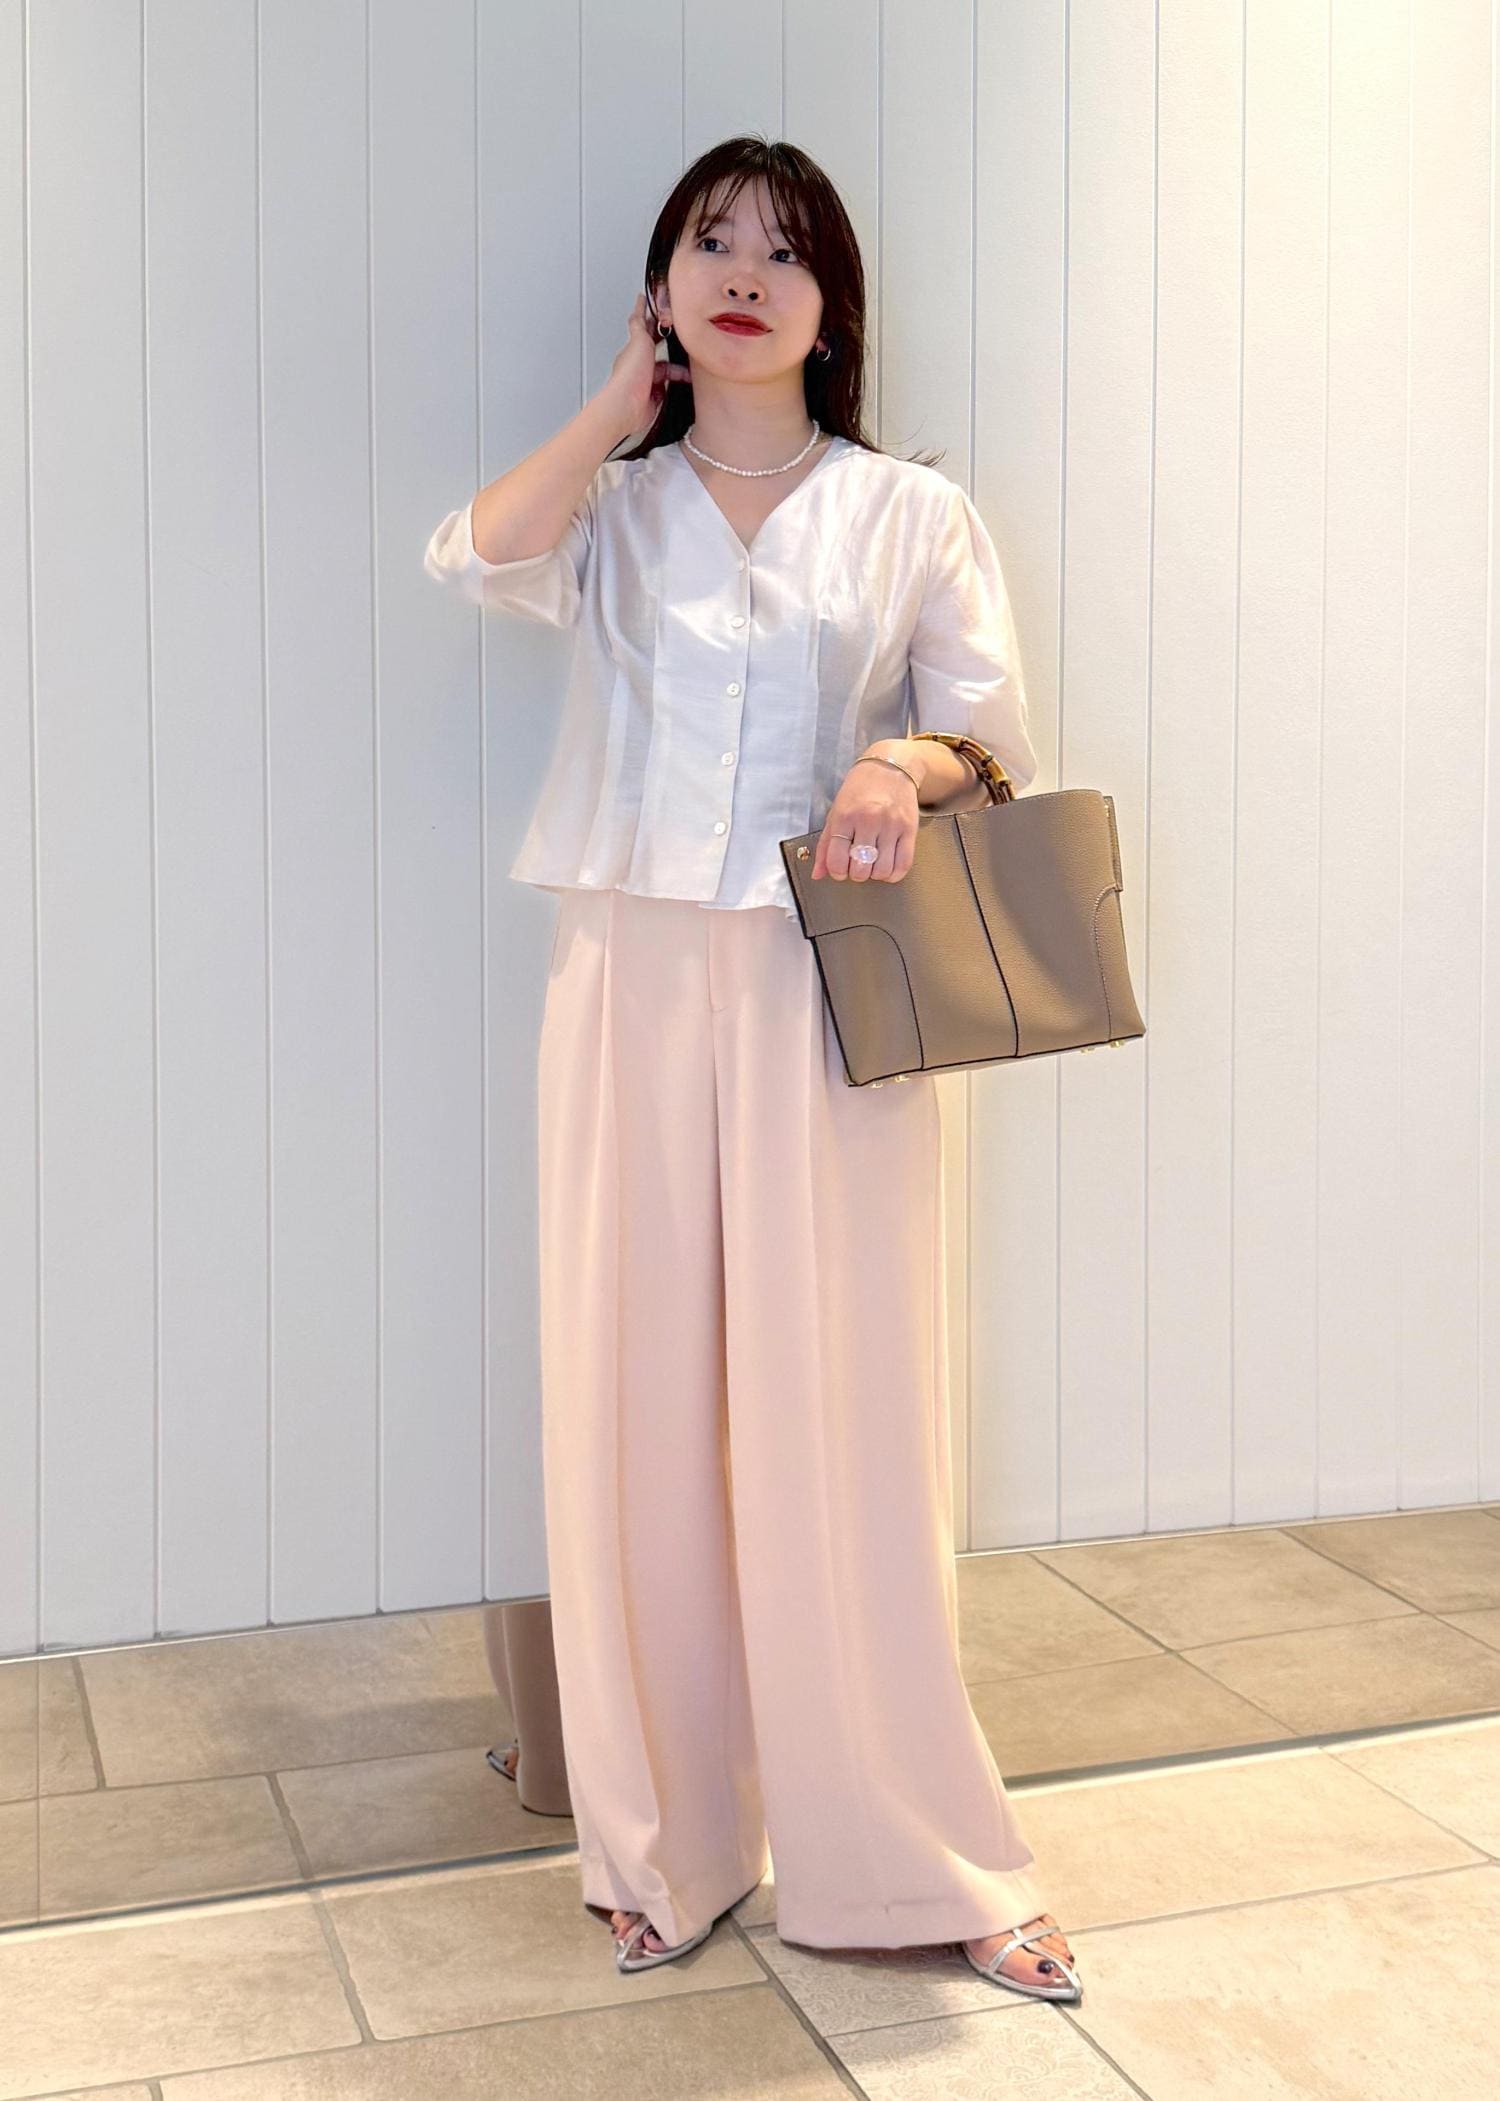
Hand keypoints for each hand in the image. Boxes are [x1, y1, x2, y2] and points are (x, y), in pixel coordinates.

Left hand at [602, 292, 690, 435]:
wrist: (628, 405)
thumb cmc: (629, 376)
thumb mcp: (638, 341)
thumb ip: (640, 324)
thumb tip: (639, 307)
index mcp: (635, 348)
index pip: (644, 328)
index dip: (651, 318)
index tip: (655, 307)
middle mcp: (639, 364)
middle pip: (660, 351)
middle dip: (672, 348)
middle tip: (684, 342)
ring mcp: (646, 381)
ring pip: (667, 371)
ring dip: (678, 371)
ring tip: (688, 372)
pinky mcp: (653, 397)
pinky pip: (668, 388)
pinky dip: (675, 385)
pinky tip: (682, 384)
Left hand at [811, 749, 918, 882]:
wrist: (890, 767)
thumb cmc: (859, 790)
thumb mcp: (835, 812)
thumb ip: (825, 845)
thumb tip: (818, 875)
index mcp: (845, 817)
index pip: (837, 861)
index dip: (837, 872)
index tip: (840, 869)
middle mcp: (868, 821)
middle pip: (861, 869)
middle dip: (857, 874)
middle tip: (857, 865)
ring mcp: (891, 826)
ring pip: (882, 870)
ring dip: (875, 875)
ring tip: (873, 865)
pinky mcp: (909, 829)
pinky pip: (903, 864)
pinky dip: (894, 874)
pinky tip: (888, 868)